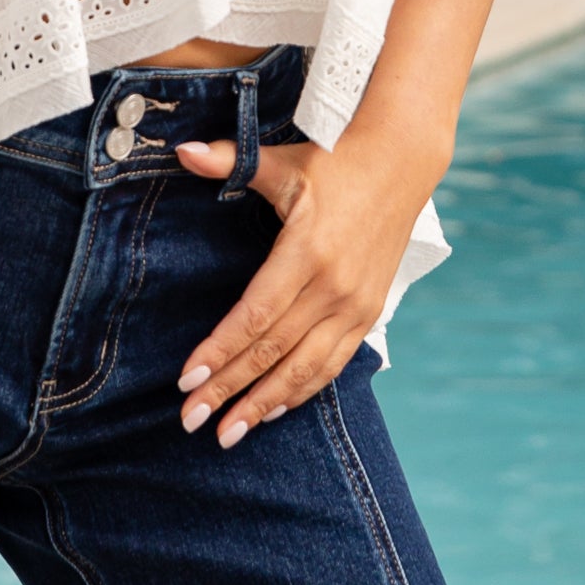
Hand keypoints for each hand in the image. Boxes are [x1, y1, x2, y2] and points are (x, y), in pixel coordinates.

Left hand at [170, 118, 444, 443]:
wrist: (402, 163)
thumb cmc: (335, 160)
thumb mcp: (282, 161)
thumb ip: (230, 160)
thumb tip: (182, 151)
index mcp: (308, 251)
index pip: (255, 315)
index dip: (219, 351)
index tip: (186, 382)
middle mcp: (334, 287)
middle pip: (272, 351)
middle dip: (229, 389)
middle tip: (192, 422)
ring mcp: (355, 305)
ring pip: (304, 367)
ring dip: (264, 404)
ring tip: (229, 433)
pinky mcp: (368, 313)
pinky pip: (332, 363)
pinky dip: (301, 390)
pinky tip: (272, 410)